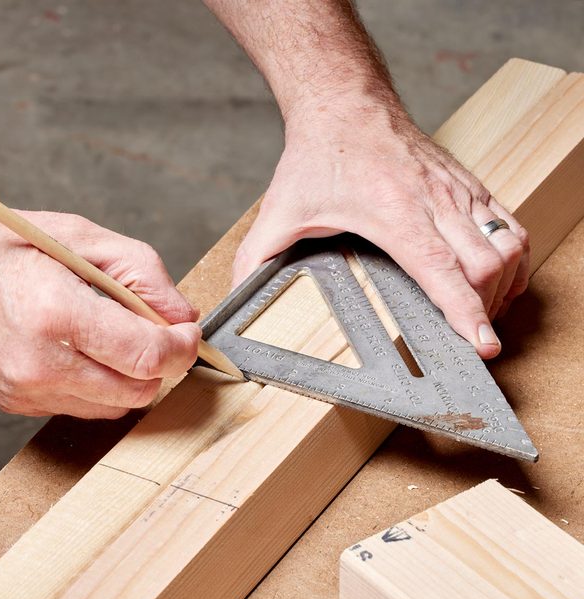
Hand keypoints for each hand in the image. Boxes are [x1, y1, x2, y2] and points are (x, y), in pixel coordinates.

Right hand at [0, 200, 200, 417]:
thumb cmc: (0, 247)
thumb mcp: (81, 237)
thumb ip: (142, 274)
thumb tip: (181, 315)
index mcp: (57, 315)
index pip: (146, 357)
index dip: (181, 347)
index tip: (187, 333)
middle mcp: (39, 365)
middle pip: (139, 390)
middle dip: (162, 363)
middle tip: (157, 332)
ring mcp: (26, 391)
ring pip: (116, 406)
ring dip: (132, 376)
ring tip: (116, 337)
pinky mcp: (18, 403)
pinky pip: (84, 407)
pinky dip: (101, 384)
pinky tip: (87, 351)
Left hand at [232, 103, 528, 358]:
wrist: (344, 102)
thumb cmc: (318, 154)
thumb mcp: (281, 211)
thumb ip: (256, 258)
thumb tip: (238, 297)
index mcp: (396, 216)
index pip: (446, 273)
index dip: (469, 315)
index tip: (483, 345)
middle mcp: (435, 202)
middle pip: (487, 266)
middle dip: (487, 309)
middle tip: (472, 338)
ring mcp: (456, 190)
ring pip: (507, 244)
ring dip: (504, 284)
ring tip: (488, 312)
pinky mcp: (465, 182)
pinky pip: (508, 221)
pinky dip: (512, 254)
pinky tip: (499, 273)